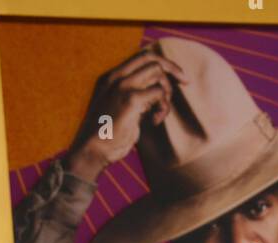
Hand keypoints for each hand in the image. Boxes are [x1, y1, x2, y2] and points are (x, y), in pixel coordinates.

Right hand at [64, 46, 188, 182]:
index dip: (162, 62)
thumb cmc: (107, 136)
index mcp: (111, 77)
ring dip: (167, 94)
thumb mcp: (119, 110)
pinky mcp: (130, 99)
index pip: (141, 57)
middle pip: (152, 58)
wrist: (92, 150)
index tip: (177, 76)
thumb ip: (134, 98)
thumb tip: (157, 93)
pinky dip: (163, 107)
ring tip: (160, 114)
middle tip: (186, 83)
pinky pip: (159, 92)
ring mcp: (122, 85)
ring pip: (158, 74)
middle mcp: (116, 76)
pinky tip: (156, 121)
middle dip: (174, 69)